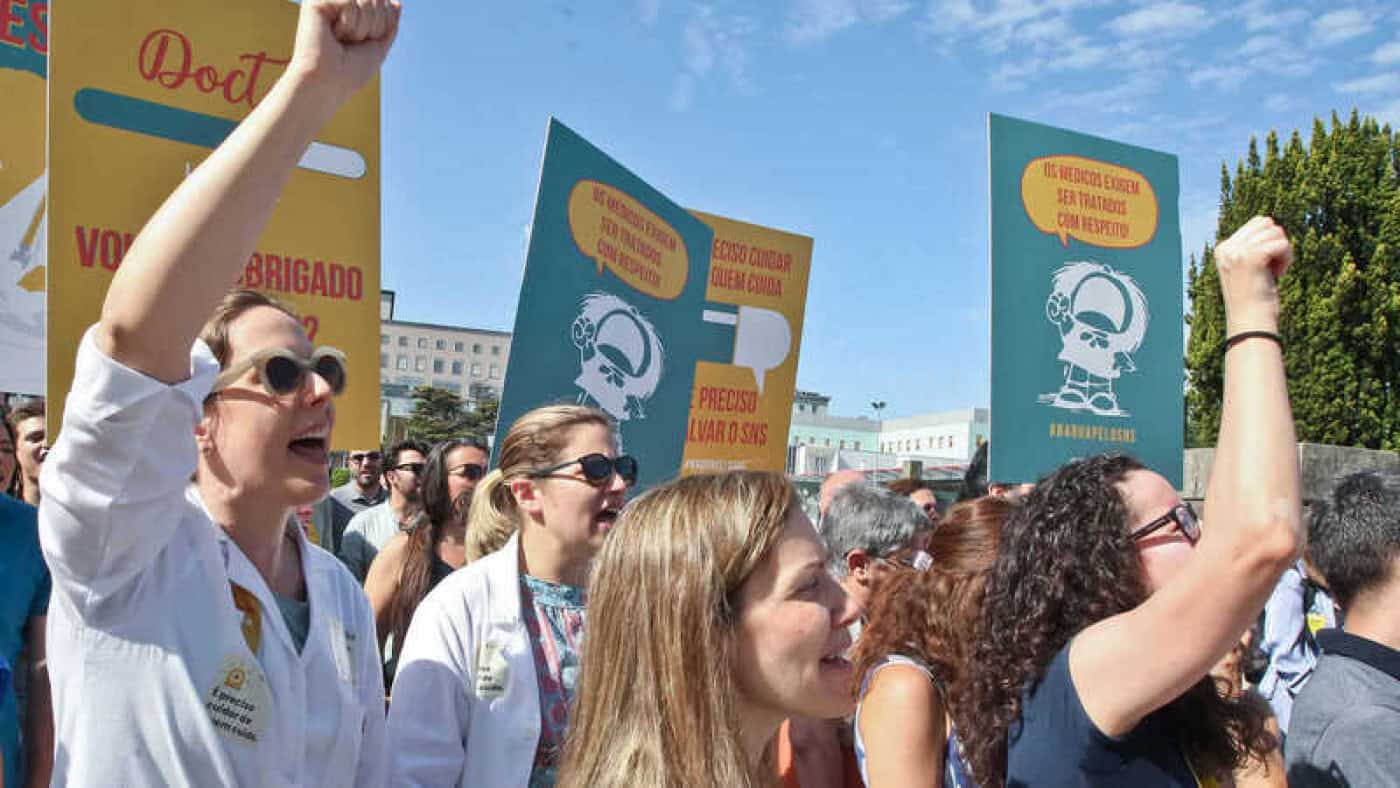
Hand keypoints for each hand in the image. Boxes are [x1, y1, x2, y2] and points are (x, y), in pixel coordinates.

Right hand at [290, 0, 400, 102]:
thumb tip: (396, 2)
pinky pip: (350, 2)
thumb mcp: (378, 45)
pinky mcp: (316, 1)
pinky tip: (333, 34)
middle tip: (353, 42)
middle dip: (375, 25)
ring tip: (342, 40)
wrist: (328, 85)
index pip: (388, 3)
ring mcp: (328, 0)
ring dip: (362, 28)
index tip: (365, 43)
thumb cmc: (350, 72)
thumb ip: (388, 22)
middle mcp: (339, 1)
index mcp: (352, 10)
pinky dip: (349, 23)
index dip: (384, 26)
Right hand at [1215, 216, 1291, 333]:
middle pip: (1268, 223)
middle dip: (1277, 243)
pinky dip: (1287, 258)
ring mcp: (1238, 252)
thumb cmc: (1254, 300)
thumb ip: (1253, 245)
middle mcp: (1227, 248)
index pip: (1258, 222)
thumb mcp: (1248, 268)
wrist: (1250, 323)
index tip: (1264, 265)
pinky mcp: (1253, 257)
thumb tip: (1269, 220)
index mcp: (1223, 249)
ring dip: (1283, 252)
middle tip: (1271, 268)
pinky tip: (1279, 274)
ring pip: (1277, 232)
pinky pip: (1283, 244)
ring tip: (1275, 272)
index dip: (1269, 241)